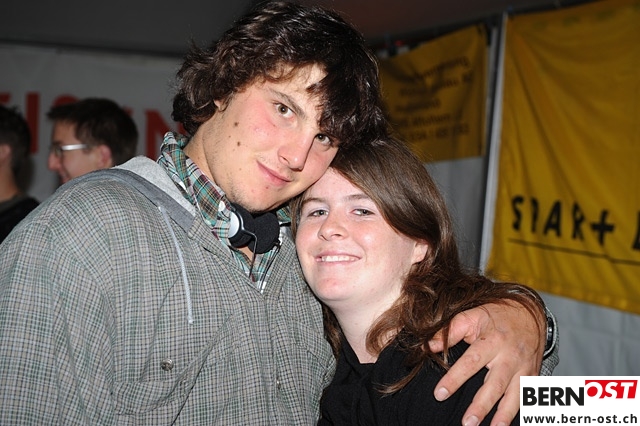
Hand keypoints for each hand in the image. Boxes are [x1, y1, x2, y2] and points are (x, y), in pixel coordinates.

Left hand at [429, 302, 544, 425]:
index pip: (471, 362)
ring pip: (514, 396)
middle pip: (495, 385)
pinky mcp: (533, 377)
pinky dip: (520, 413)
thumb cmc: (496, 317)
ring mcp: (524, 369)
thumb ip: (450, 331)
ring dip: (503, 415)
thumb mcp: (472, 315)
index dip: (455, 379)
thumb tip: (428, 346)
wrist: (531, 314)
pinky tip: (506, 424)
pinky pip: (528, 398)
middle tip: (466, 422)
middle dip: (481, 406)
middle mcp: (510, 356)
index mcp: (492, 340)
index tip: (440, 394)